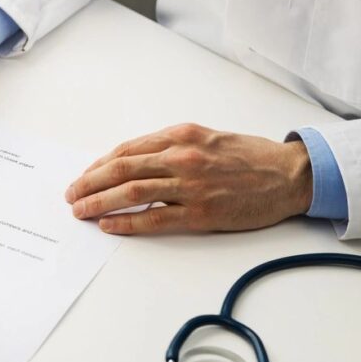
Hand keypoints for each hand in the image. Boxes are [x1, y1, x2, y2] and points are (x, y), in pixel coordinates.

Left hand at [64, 123, 312, 233]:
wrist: (289, 175)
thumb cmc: (249, 157)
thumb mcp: (206, 138)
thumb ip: (171, 146)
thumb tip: (134, 162)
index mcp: (181, 135)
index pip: (126, 150)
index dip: (98, 165)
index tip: (83, 177)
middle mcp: (182, 156)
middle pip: (120, 169)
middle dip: (88, 184)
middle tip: (71, 195)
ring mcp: (190, 185)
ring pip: (130, 193)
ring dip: (98, 203)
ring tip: (80, 211)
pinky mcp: (201, 212)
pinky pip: (153, 219)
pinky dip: (126, 223)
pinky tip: (109, 225)